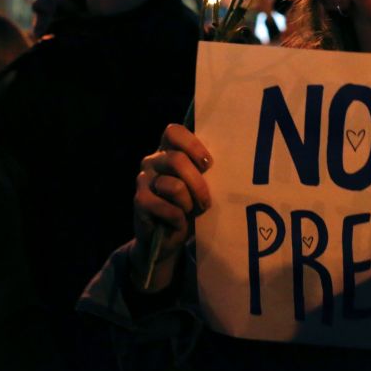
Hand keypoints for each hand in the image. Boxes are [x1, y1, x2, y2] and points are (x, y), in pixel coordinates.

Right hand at [130, 124, 212, 291]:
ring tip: (190, 211)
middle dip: (198, 183)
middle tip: (206, 201)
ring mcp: (144, 180)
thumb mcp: (201, 185)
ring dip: (189, 204)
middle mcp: (153, 161)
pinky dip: (178, 219)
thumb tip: (230, 160)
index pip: (173, 131)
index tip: (208, 164)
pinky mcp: (140, 201)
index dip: (193, 145)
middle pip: (177, 160)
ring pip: (175, 186)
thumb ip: (205, 170)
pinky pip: (167, 208)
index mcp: (168, 150)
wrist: (168, 238)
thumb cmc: (191, 206)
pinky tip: (177, 222)